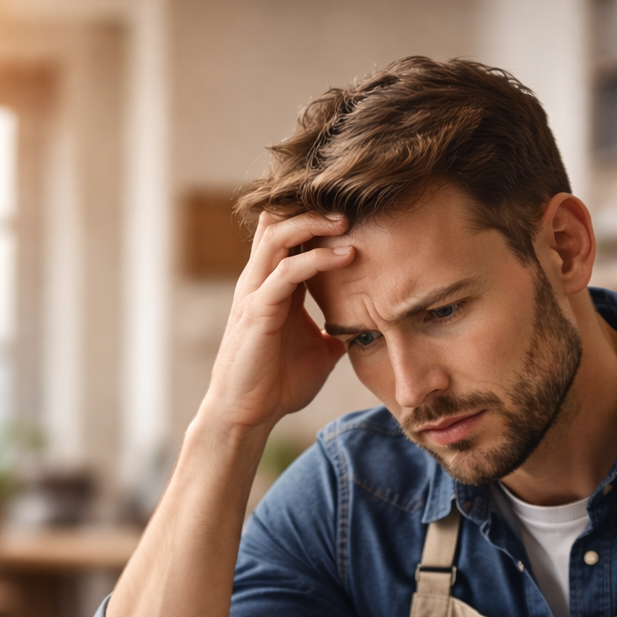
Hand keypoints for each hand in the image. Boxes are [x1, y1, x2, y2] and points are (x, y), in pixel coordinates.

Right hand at [202, 210, 354, 432]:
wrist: (249, 414)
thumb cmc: (279, 383)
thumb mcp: (321, 352)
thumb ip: (338, 331)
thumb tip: (367, 328)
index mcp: (276, 284)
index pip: (291, 233)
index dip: (316, 215)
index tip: (355, 209)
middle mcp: (262, 280)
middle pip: (278, 220)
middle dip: (313, 206)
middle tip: (351, 202)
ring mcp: (256, 292)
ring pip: (278, 235)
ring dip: (314, 223)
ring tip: (347, 220)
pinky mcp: (257, 310)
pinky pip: (286, 272)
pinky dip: (317, 260)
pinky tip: (346, 256)